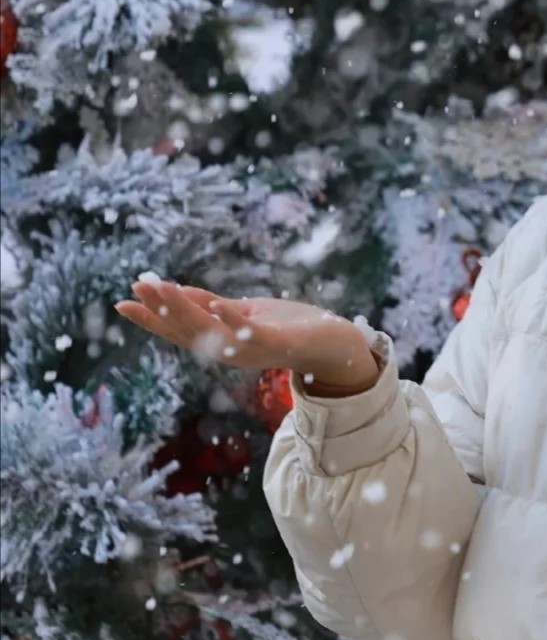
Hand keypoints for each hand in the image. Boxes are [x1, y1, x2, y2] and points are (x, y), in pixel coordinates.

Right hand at [114, 277, 377, 384]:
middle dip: (161, 310)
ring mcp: (253, 349)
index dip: (150, 319)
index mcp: (221, 341)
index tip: (121, 304)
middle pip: (188, 332)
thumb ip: (212, 306)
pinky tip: (216, 304)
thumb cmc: (288, 327)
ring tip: (162, 288)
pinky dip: (232, 320)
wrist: (333, 345)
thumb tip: (176, 293)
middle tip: (136, 288)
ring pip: (212, 332)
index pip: (178, 330)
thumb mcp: (243, 312)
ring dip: (186, 311)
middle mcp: (231, 351)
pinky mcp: (277, 342)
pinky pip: (250, 333)